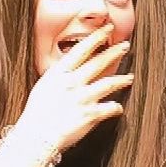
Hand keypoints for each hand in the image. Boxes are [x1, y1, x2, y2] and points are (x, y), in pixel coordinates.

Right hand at [3, 25, 131, 161]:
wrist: (35, 137)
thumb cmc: (36, 114)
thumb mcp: (44, 88)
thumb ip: (59, 77)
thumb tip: (70, 70)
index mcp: (58, 74)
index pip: (80, 50)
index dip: (96, 38)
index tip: (107, 29)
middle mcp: (72, 83)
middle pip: (98, 63)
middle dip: (114, 52)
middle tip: (125, 45)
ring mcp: (82, 98)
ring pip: (109, 83)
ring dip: (121, 79)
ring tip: (129, 77)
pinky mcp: (90, 115)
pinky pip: (110, 108)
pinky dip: (116, 107)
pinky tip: (119, 107)